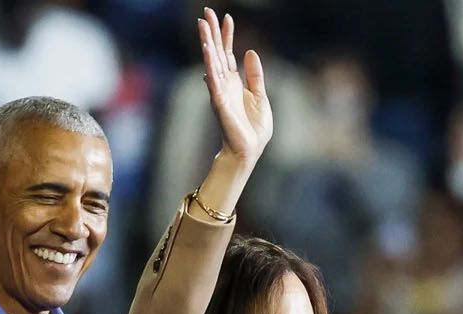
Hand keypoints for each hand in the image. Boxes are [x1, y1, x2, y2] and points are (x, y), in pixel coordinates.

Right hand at [197, 8, 270, 164]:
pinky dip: (209, 65)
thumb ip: (255, 75)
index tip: (227, 17)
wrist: (249, 151)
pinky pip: (212, 80)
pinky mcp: (219, 102)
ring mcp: (219, 91)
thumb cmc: (253, 127)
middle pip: (216, 52)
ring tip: (202, 25)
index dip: (227, 35)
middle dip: (211, 32)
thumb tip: (250, 51)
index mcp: (234, 81)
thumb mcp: (260, 95)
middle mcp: (224, 83)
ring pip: (211, 62)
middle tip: (206, 12)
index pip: (228, 52)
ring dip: (207, 43)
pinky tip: (206, 51)